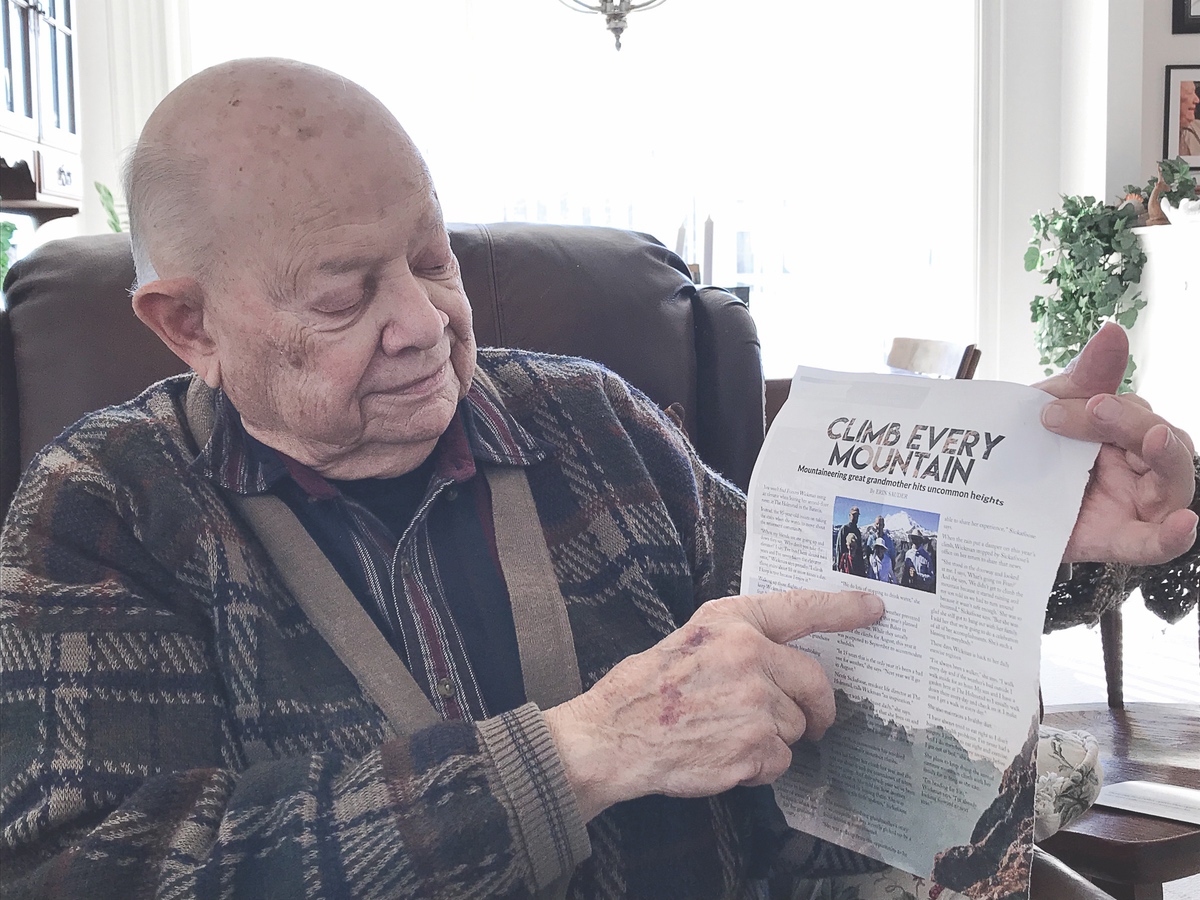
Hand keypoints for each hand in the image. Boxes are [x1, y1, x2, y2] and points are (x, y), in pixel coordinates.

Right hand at [543, 589, 883, 821]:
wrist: (614, 736)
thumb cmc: (649, 689)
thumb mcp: (692, 639)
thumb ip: (740, 638)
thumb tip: (787, 659)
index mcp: (732, 622)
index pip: (800, 608)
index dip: (843, 608)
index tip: (875, 608)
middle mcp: (749, 654)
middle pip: (815, 682)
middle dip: (818, 707)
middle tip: (813, 722)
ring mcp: (754, 702)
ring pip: (797, 725)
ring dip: (775, 737)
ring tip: (729, 733)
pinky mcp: (754, 746)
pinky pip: (781, 759)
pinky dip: (761, 765)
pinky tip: (725, 755)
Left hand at [1038, 322, 1196, 563]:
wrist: (979, 498)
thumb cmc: (1025, 450)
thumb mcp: (1048, 409)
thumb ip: (1086, 377)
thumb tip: (1113, 330)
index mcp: (1124, 434)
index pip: (1137, 414)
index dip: (1108, 406)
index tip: (1052, 407)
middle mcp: (1137, 468)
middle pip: (1163, 443)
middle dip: (1134, 422)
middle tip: (1095, 407)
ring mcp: (1131, 505)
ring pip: (1172, 483)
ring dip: (1166, 457)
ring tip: (1153, 440)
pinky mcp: (1115, 539)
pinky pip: (1153, 544)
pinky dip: (1172, 536)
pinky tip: (1182, 524)